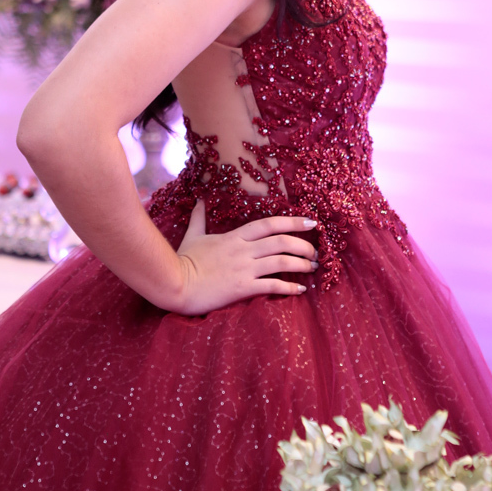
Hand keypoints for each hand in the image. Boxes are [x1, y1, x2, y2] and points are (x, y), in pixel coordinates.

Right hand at [172, 200, 317, 314]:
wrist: (175, 283)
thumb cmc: (183, 260)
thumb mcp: (193, 235)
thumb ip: (199, 218)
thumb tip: (199, 200)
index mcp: (234, 236)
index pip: (269, 224)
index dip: (292, 222)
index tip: (311, 223)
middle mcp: (243, 250)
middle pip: (281, 242)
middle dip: (303, 245)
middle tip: (316, 251)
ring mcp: (243, 269)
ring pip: (281, 262)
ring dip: (301, 264)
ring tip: (313, 268)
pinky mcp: (242, 288)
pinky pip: (271, 286)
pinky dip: (289, 288)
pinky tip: (300, 290)